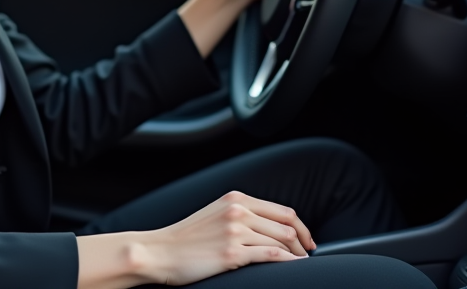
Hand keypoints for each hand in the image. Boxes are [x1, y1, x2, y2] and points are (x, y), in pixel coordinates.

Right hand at [136, 191, 315, 285]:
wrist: (159, 252)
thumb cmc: (185, 239)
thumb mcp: (215, 215)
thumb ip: (240, 215)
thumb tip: (268, 227)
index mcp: (236, 199)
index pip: (282, 210)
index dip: (300, 227)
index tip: (306, 240)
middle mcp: (238, 211)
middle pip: (286, 225)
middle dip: (303, 242)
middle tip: (307, 255)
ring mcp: (235, 232)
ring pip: (281, 241)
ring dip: (296, 255)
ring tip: (299, 264)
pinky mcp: (232, 253)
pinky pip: (270, 256)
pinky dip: (287, 262)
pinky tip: (293, 267)